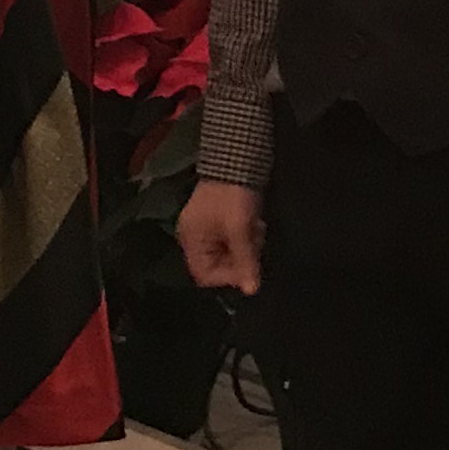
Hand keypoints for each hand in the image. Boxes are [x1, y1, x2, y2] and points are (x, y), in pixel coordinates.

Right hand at [178, 179, 263, 294]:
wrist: (237, 158)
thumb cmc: (233, 197)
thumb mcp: (240, 230)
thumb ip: (245, 261)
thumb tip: (252, 291)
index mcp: (191, 241)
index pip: (205, 276)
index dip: (227, 277)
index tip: (247, 267)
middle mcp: (195, 237)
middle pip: (218, 265)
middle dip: (240, 259)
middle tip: (255, 245)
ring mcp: (207, 227)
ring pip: (228, 253)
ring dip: (246, 247)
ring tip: (256, 230)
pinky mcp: (220, 219)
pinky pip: (232, 239)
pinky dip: (245, 236)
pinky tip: (255, 224)